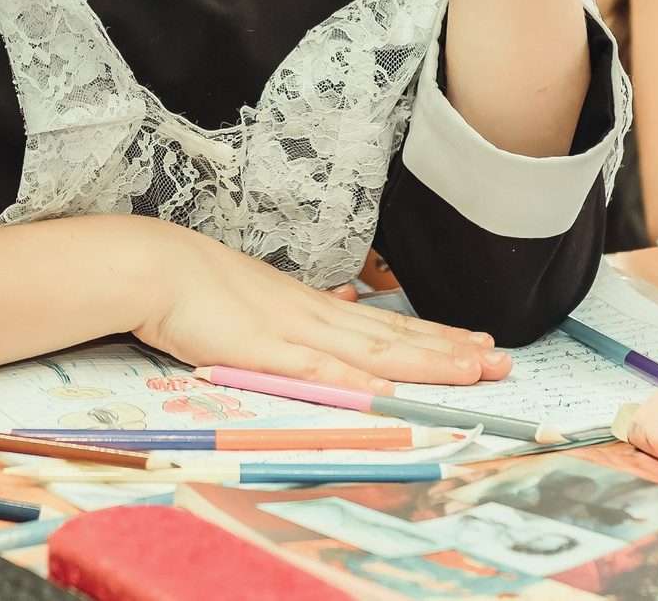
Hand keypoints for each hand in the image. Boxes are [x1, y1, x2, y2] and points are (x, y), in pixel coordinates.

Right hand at [134, 224, 509, 393]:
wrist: (155, 265)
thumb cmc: (195, 285)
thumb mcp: (256, 295)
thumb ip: (297, 310)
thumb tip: (340, 305)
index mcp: (310, 307)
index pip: (384, 326)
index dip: (433, 337)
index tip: (476, 342)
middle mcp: (313, 316)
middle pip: (394, 337)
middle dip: (452, 351)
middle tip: (503, 361)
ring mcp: (292, 331)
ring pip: (373, 350)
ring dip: (426, 362)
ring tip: (473, 371)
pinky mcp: (265, 349)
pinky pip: (318, 370)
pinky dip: (356, 381)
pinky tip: (388, 391)